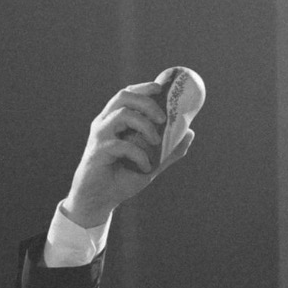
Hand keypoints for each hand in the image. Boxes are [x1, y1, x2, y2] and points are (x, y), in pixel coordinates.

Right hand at [60, 80, 195, 229]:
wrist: (100, 200)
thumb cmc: (122, 178)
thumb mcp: (152, 162)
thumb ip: (168, 148)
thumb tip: (190, 133)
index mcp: (114, 120)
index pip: (127, 94)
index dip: (143, 88)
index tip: (160, 88)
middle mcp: (105, 123)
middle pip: (123, 97)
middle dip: (147, 102)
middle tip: (163, 118)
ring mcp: (100, 135)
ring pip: (122, 115)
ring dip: (145, 126)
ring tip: (156, 142)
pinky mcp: (98, 151)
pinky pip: (122, 145)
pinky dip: (140, 155)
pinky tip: (146, 167)